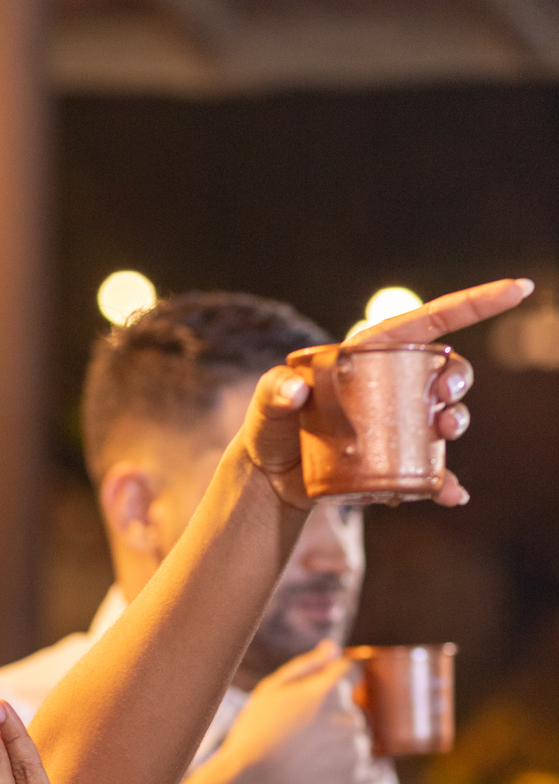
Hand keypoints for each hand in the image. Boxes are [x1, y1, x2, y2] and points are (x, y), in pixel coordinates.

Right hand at [218, 642, 376, 783]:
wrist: (251, 783)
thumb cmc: (255, 733)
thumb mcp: (271, 689)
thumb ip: (307, 666)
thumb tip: (333, 648)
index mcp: (332, 689)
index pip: (352, 671)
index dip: (337, 680)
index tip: (320, 693)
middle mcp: (352, 716)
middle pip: (357, 707)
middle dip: (336, 715)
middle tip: (303, 732)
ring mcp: (357, 748)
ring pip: (361, 738)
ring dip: (345, 742)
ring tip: (311, 756)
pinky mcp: (357, 777)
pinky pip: (376, 769)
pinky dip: (366, 768)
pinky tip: (342, 769)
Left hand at [234, 278, 534, 511]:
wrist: (271, 479)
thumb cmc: (269, 430)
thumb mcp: (266, 406)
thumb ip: (272, 391)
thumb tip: (294, 391)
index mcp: (373, 355)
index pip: (430, 322)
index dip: (476, 303)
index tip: (518, 289)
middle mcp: (393, 384)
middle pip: (446, 371)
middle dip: (460, 378)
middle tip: (444, 395)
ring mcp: (400, 422)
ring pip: (446, 415)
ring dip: (457, 421)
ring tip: (445, 434)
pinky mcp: (398, 459)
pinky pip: (433, 469)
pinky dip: (445, 481)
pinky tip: (452, 494)